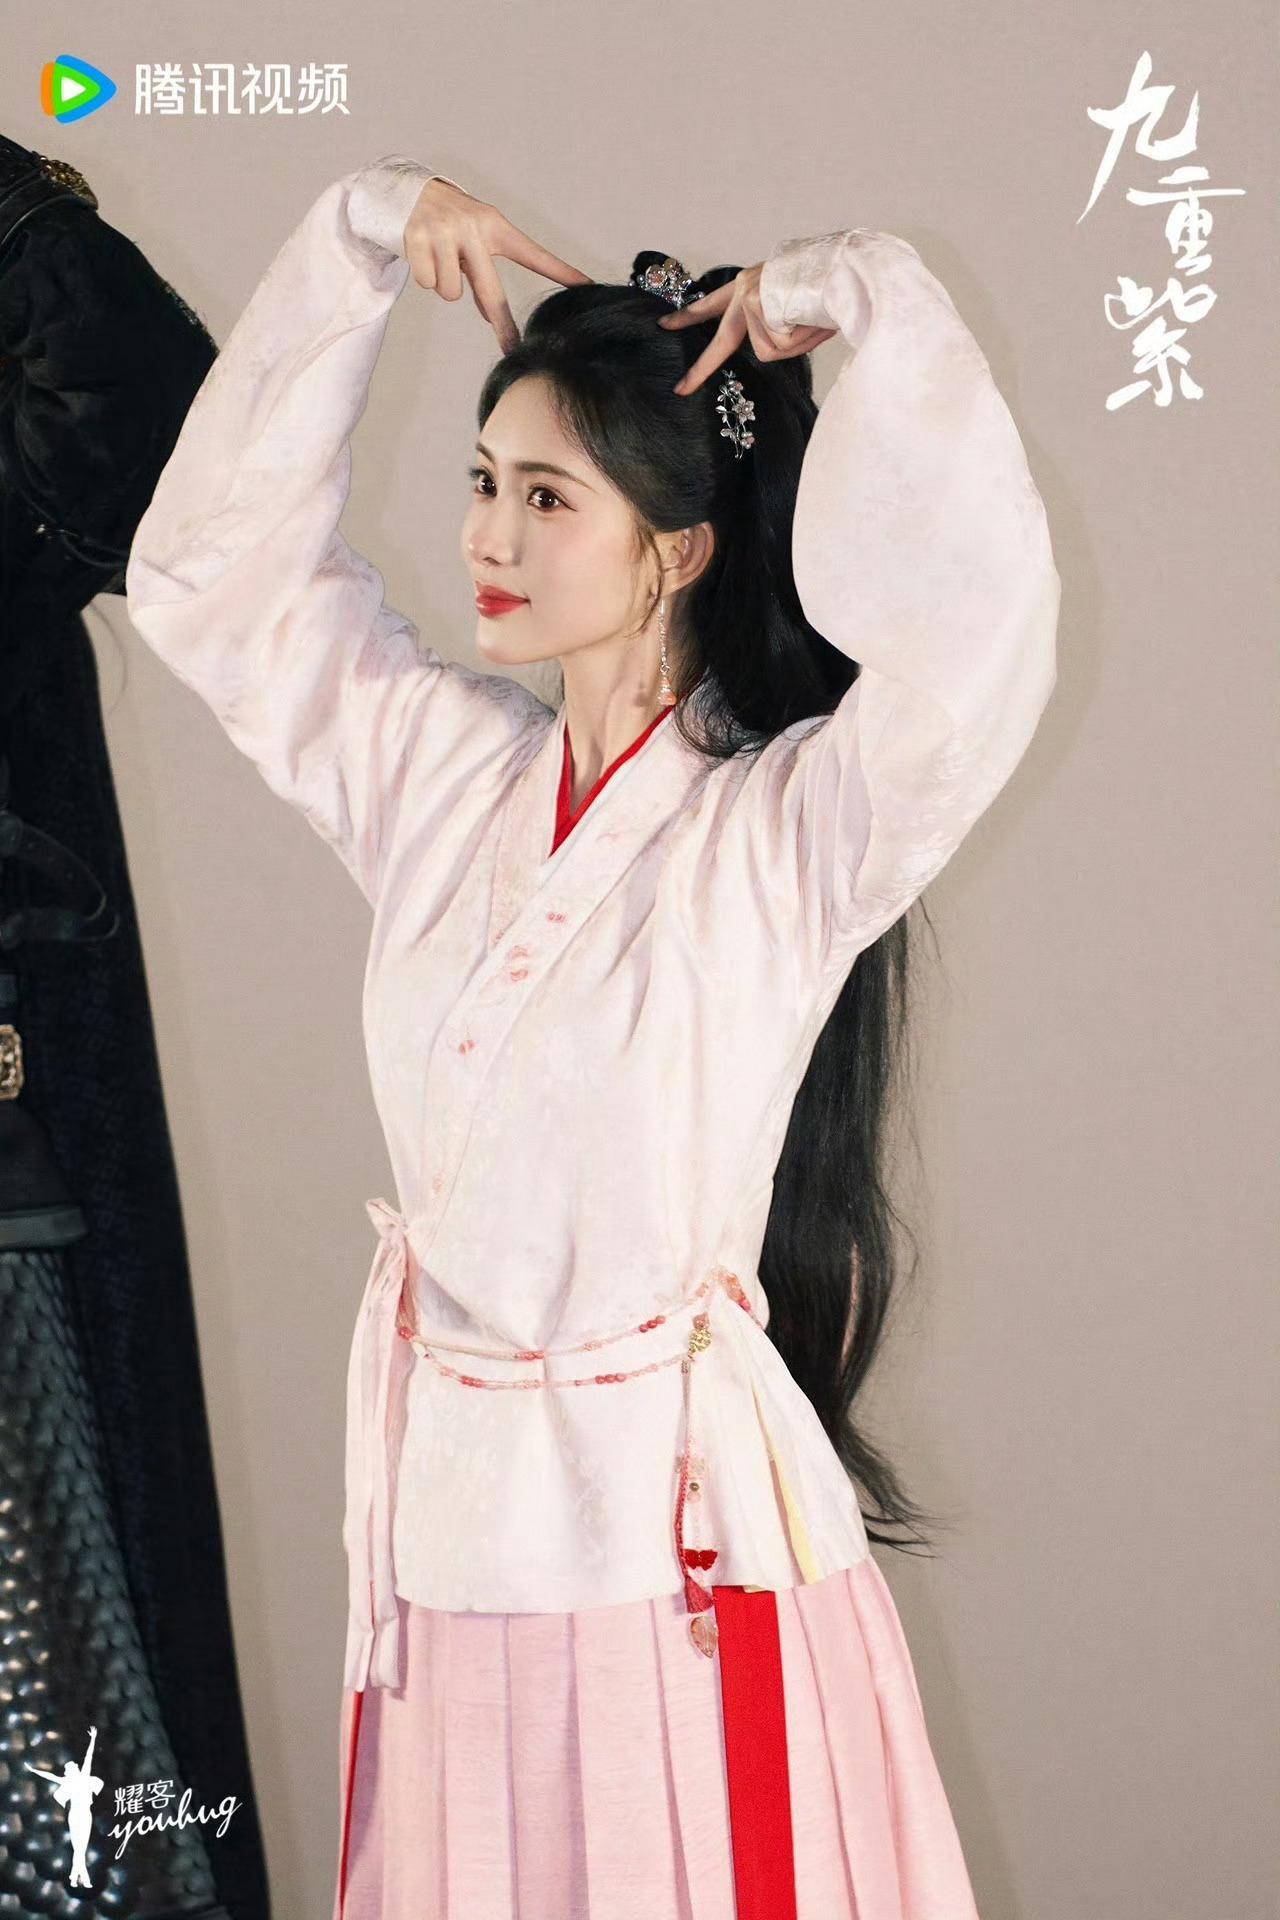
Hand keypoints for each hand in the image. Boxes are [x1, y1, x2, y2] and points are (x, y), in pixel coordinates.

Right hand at [404, 178, 593, 353]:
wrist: (407, 192)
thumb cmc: (450, 223)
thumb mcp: (474, 243)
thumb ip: (483, 277)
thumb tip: (489, 316)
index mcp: (495, 227)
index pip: (534, 254)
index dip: (561, 272)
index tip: (586, 287)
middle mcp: (474, 227)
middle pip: (491, 291)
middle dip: (502, 324)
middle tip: (512, 347)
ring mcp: (445, 232)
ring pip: (452, 293)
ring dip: (444, 284)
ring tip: (439, 258)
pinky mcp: (418, 238)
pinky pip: (428, 283)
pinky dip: (424, 275)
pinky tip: (422, 254)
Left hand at [657, 263, 834, 393]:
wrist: (842, 266)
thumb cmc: (828, 285)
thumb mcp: (795, 304)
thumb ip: (775, 325)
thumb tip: (771, 348)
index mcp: (751, 284)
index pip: (713, 304)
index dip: (689, 317)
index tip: (665, 326)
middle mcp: (746, 288)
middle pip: (722, 339)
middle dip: (702, 368)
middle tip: (680, 389)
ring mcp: (749, 299)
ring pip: (768, 349)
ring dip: (794, 343)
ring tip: (812, 319)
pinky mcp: (756, 307)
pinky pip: (777, 345)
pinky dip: (798, 340)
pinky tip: (809, 319)